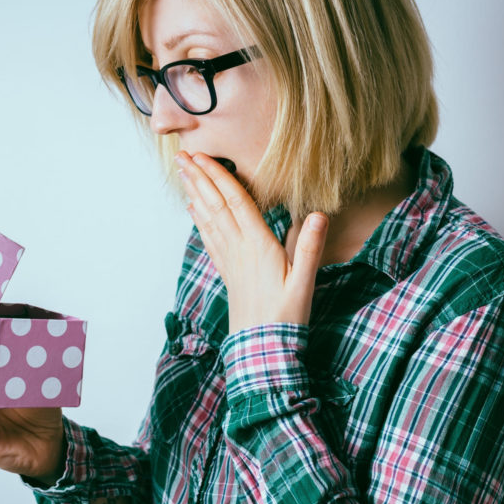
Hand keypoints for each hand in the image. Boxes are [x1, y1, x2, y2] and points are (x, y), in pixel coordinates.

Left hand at [174, 151, 328, 331]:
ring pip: (208, 219)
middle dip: (199, 179)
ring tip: (183, 174)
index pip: (236, 202)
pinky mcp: (227, 271)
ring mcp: (230, 260)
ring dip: (195, 194)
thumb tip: (320, 214)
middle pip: (216, 206)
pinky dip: (199, 220)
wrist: (262, 347)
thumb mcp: (305, 282)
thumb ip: (311, 247)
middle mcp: (239, 248)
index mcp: (259, 245)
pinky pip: (209, 238)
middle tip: (183, 156)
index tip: (203, 157)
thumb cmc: (286, 316)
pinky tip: (193, 209)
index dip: (219, 177)